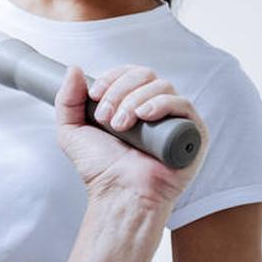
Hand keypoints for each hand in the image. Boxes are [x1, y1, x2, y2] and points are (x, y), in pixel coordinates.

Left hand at [56, 65, 207, 208]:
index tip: (94, 95)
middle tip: (106, 118)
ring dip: (135, 100)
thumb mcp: (72, 130)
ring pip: (162, 86)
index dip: (111, 78)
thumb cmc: (99, 168)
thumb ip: (67, 99)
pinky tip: (144, 116)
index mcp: (131, 103)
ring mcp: (175, 119)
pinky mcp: (193, 133)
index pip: (128, 73)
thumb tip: (74, 68)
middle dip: (119, 91)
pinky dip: (161, 103)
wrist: (118, 194)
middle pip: (144, 75)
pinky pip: (183, 104)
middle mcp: (155, 108)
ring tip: (121, 126)